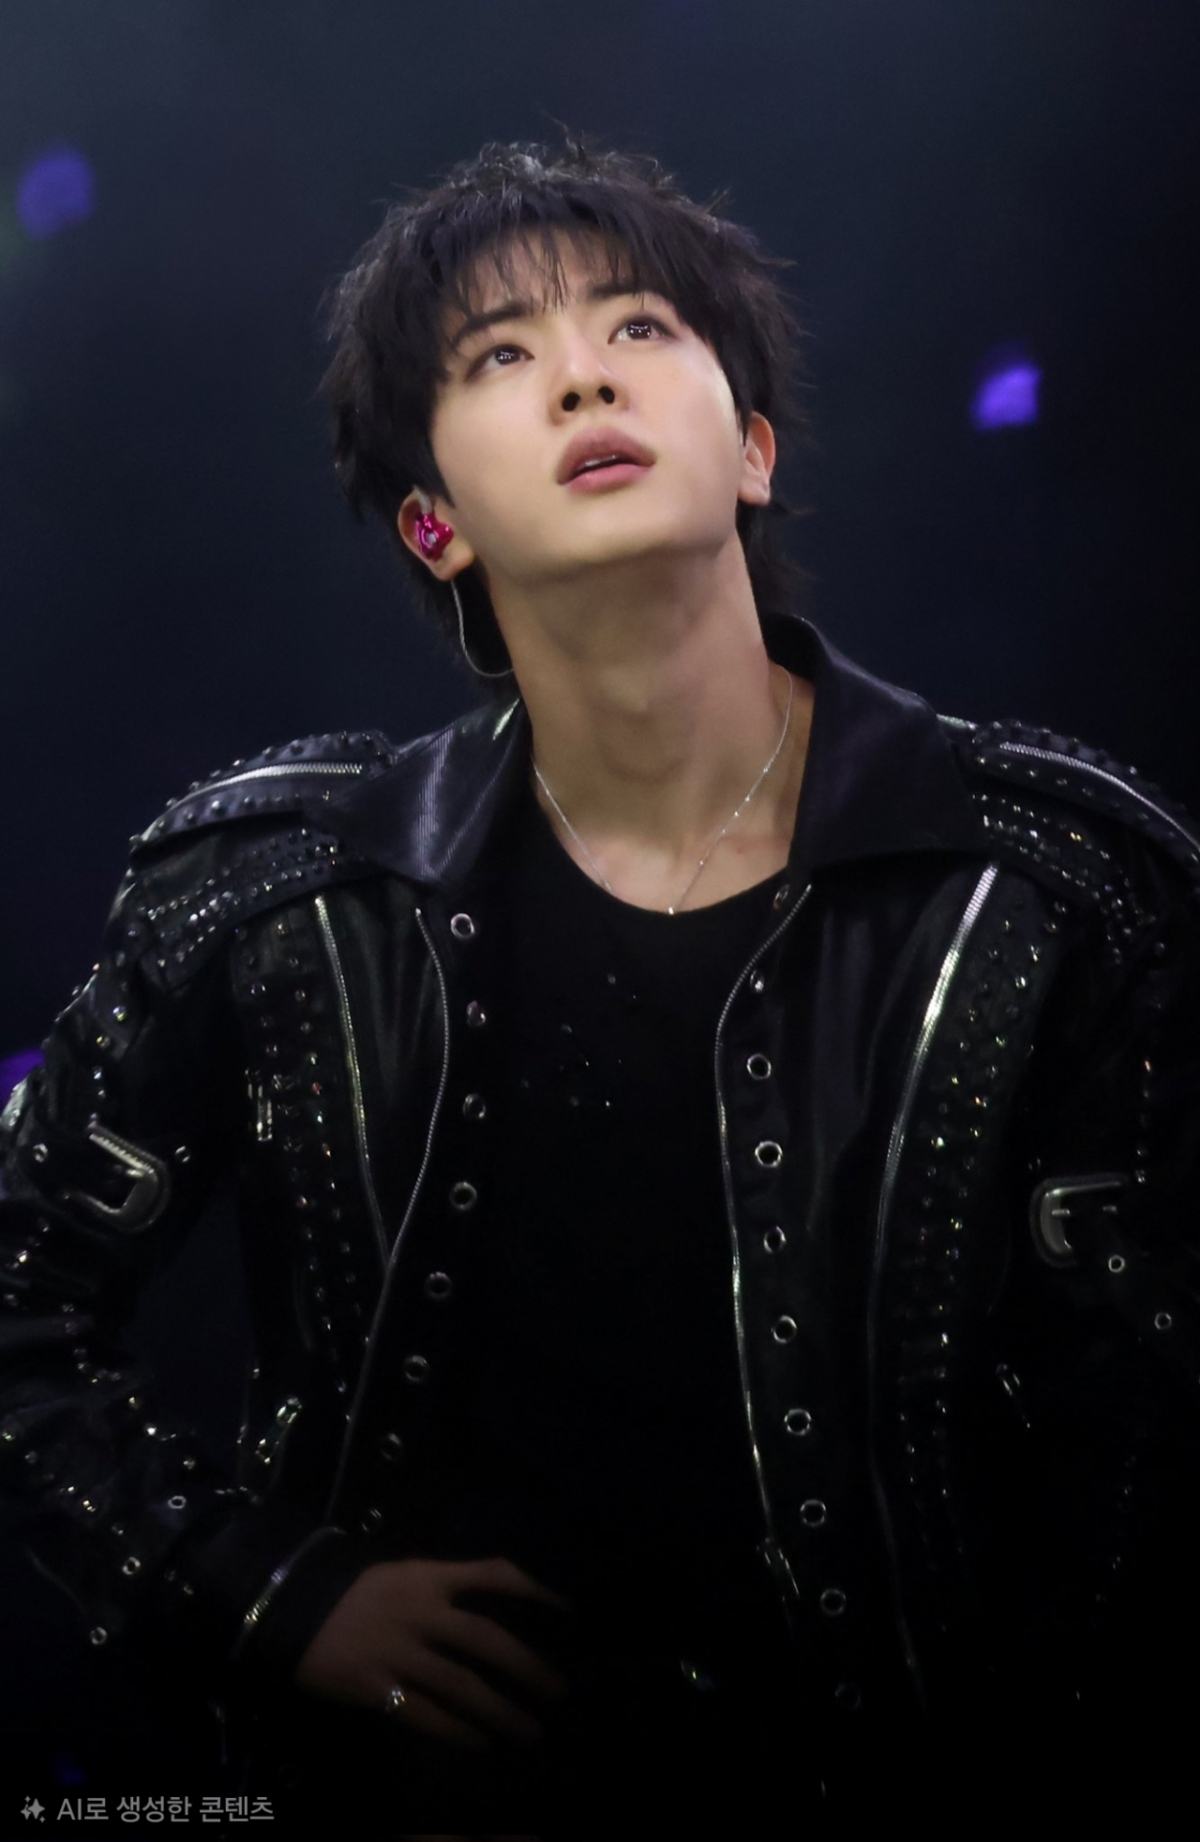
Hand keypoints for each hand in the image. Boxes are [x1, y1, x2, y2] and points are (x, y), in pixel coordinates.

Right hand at [295, 1555, 570, 1751]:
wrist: (292, 1609)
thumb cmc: (352, 1592)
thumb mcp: (401, 1574)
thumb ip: (441, 1587)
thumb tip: (489, 1606)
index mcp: (429, 1578)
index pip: (493, 1575)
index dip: (534, 1590)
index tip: (568, 1610)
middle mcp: (421, 1613)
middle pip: (486, 1639)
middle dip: (527, 1667)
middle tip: (559, 1692)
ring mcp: (399, 1652)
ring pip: (461, 1684)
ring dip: (501, 1711)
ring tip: (531, 1732)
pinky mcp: (377, 1688)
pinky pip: (424, 1714)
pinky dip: (456, 1730)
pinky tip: (480, 1742)